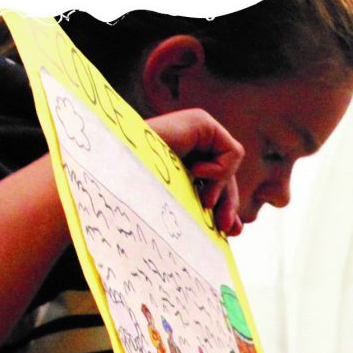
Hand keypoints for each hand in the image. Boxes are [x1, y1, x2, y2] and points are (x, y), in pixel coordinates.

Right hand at [146, 109, 243, 235]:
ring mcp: (196, 128)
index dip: (226, 205)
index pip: (215, 182)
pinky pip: (233, 152)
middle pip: (225, 175)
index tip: (229, 231)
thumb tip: (238, 228)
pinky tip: (195, 171)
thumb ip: (205, 210)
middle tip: (226, 228)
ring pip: (230, 166)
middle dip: (229, 202)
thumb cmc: (136, 193)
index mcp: (179, 157)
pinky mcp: (202, 121)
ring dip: (220, 188)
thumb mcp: (179, 206)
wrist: (114, 171)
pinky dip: (220, 169)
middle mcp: (189, 139)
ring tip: (203, 201)